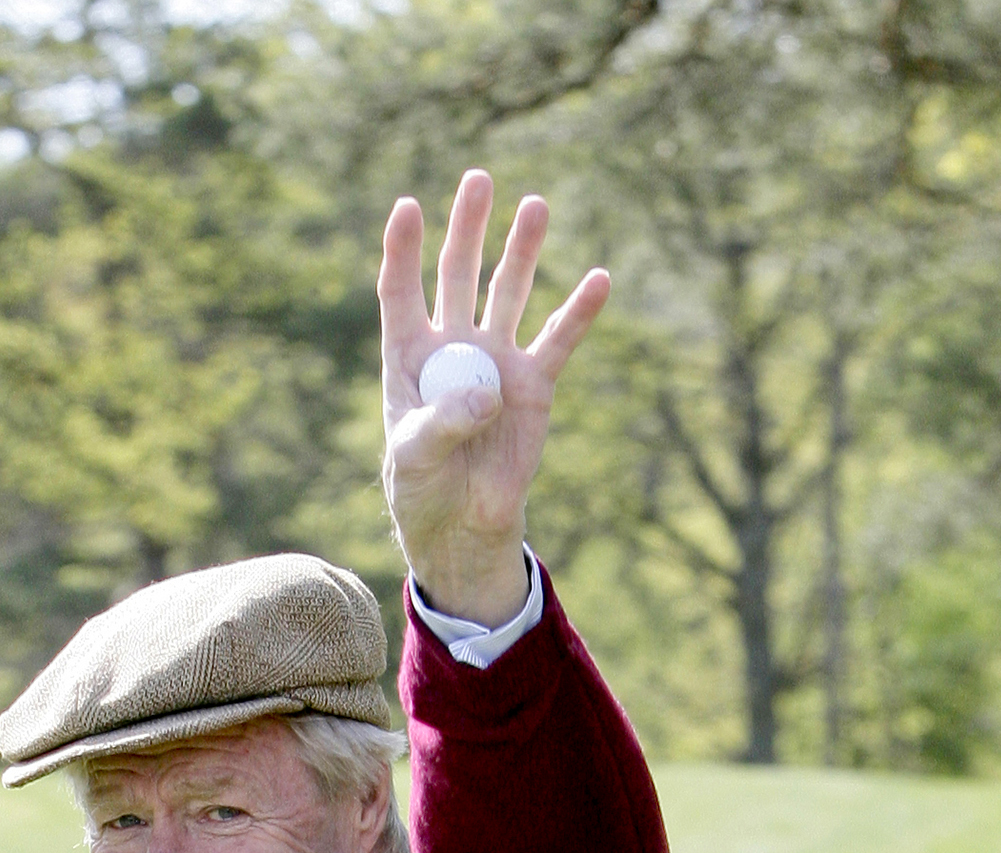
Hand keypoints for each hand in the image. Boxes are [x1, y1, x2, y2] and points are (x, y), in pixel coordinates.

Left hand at [379, 169, 608, 625]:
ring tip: (534, 205)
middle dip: (468, 228)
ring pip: (509, 292)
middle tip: (478, 179)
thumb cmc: (424, 490)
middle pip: (459, 274)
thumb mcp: (417, 459)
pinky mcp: (533, 383)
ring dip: (521, 251)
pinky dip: (578, 312)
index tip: (409, 206)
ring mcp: (496, 359)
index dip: (404, 250)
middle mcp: (453, 346)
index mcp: (409, 356)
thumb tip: (487, 391)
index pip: (402, 291)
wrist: (463, 525)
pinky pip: (558, 340)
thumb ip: (443, 422)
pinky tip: (598, 279)